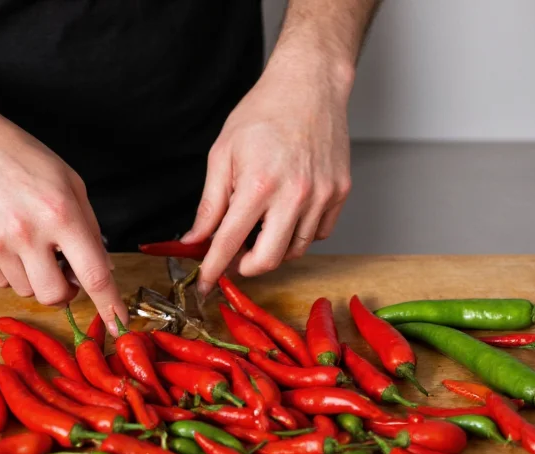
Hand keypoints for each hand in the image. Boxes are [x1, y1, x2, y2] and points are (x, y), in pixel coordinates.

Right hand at [0, 97, 126, 333]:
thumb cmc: (23, 159)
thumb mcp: (70, 183)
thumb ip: (89, 228)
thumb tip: (103, 271)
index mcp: (61, 214)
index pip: (94, 274)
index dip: (110, 305)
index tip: (118, 324)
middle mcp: (29, 233)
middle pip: (55, 296)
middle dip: (65, 292)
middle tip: (63, 271)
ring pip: (26, 291)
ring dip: (34, 277)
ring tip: (27, 242)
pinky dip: (8, 270)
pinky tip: (4, 239)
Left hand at [183, 51, 353, 294]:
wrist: (309, 86)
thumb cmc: (263, 113)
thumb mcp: (223, 154)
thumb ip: (209, 204)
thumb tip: (194, 240)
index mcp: (259, 185)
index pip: (230, 243)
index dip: (213, 269)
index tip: (204, 286)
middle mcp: (294, 195)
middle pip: (268, 260)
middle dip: (246, 266)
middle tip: (234, 255)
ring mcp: (322, 196)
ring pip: (295, 250)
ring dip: (272, 248)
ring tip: (260, 224)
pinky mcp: (340, 194)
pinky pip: (317, 233)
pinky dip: (298, 233)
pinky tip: (286, 213)